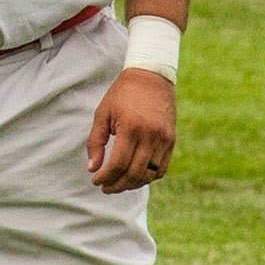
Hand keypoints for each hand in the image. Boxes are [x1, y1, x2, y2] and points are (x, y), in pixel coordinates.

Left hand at [86, 69, 175, 193]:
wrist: (151, 76)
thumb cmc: (122, 94)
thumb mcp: (103, 113)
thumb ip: (96, 142)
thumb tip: (92, 169)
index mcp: (131, 128)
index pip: (118, 164)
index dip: (105, 177)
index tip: (96, 180)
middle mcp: (150, 135)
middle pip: (134, 173)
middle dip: (117, 185)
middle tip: (105, 188)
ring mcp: (164, 139)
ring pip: (149, 174)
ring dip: (132, 184)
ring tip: (118, 184)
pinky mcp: (171, 140)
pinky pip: (161, 168)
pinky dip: (148, 177)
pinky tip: (135, 176)